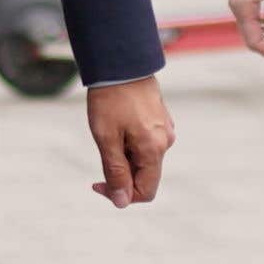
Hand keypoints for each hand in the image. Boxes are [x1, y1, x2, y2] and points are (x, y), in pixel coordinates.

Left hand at [87, 77, 174, 207]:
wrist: (121, 61)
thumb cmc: (110, 98)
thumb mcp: (106, 138)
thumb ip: (116, 172)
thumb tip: (122, 202)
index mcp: (154, 149)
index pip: (145, 192)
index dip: (121, 195)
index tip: (97, 182)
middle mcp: (165, 142)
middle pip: (144, 175)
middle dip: (120, 173)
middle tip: (101, 149)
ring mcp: (165, 129)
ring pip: (143, 158)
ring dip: (124, 155)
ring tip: (109, 130)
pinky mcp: (160, 119)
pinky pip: (146, 142)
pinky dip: (129, 142)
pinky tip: (118, 122)